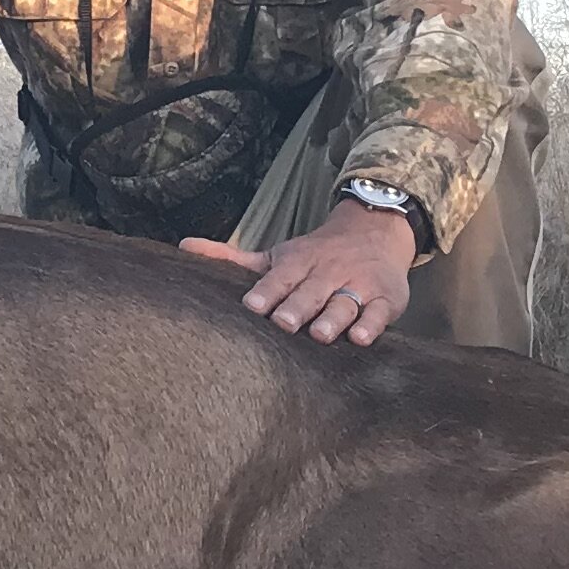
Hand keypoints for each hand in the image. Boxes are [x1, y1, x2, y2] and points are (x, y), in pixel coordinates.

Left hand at [182, 199, 415, 345]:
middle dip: (298, 307)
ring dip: (332, 318)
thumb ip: (232, 259)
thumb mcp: (276, 255)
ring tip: (320, 334)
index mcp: (298, 262)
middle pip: (311, 292)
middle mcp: (327, 272)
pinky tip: (360, 337)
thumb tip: (183, 248)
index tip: (252, 307)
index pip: (280, 277)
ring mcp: (358, 285)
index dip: (267, 292)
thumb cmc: (315, 255)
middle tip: (284, 323)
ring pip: (344, 304)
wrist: (374, 231)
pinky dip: (371, 324)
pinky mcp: (386, 300)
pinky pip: (379, 313)